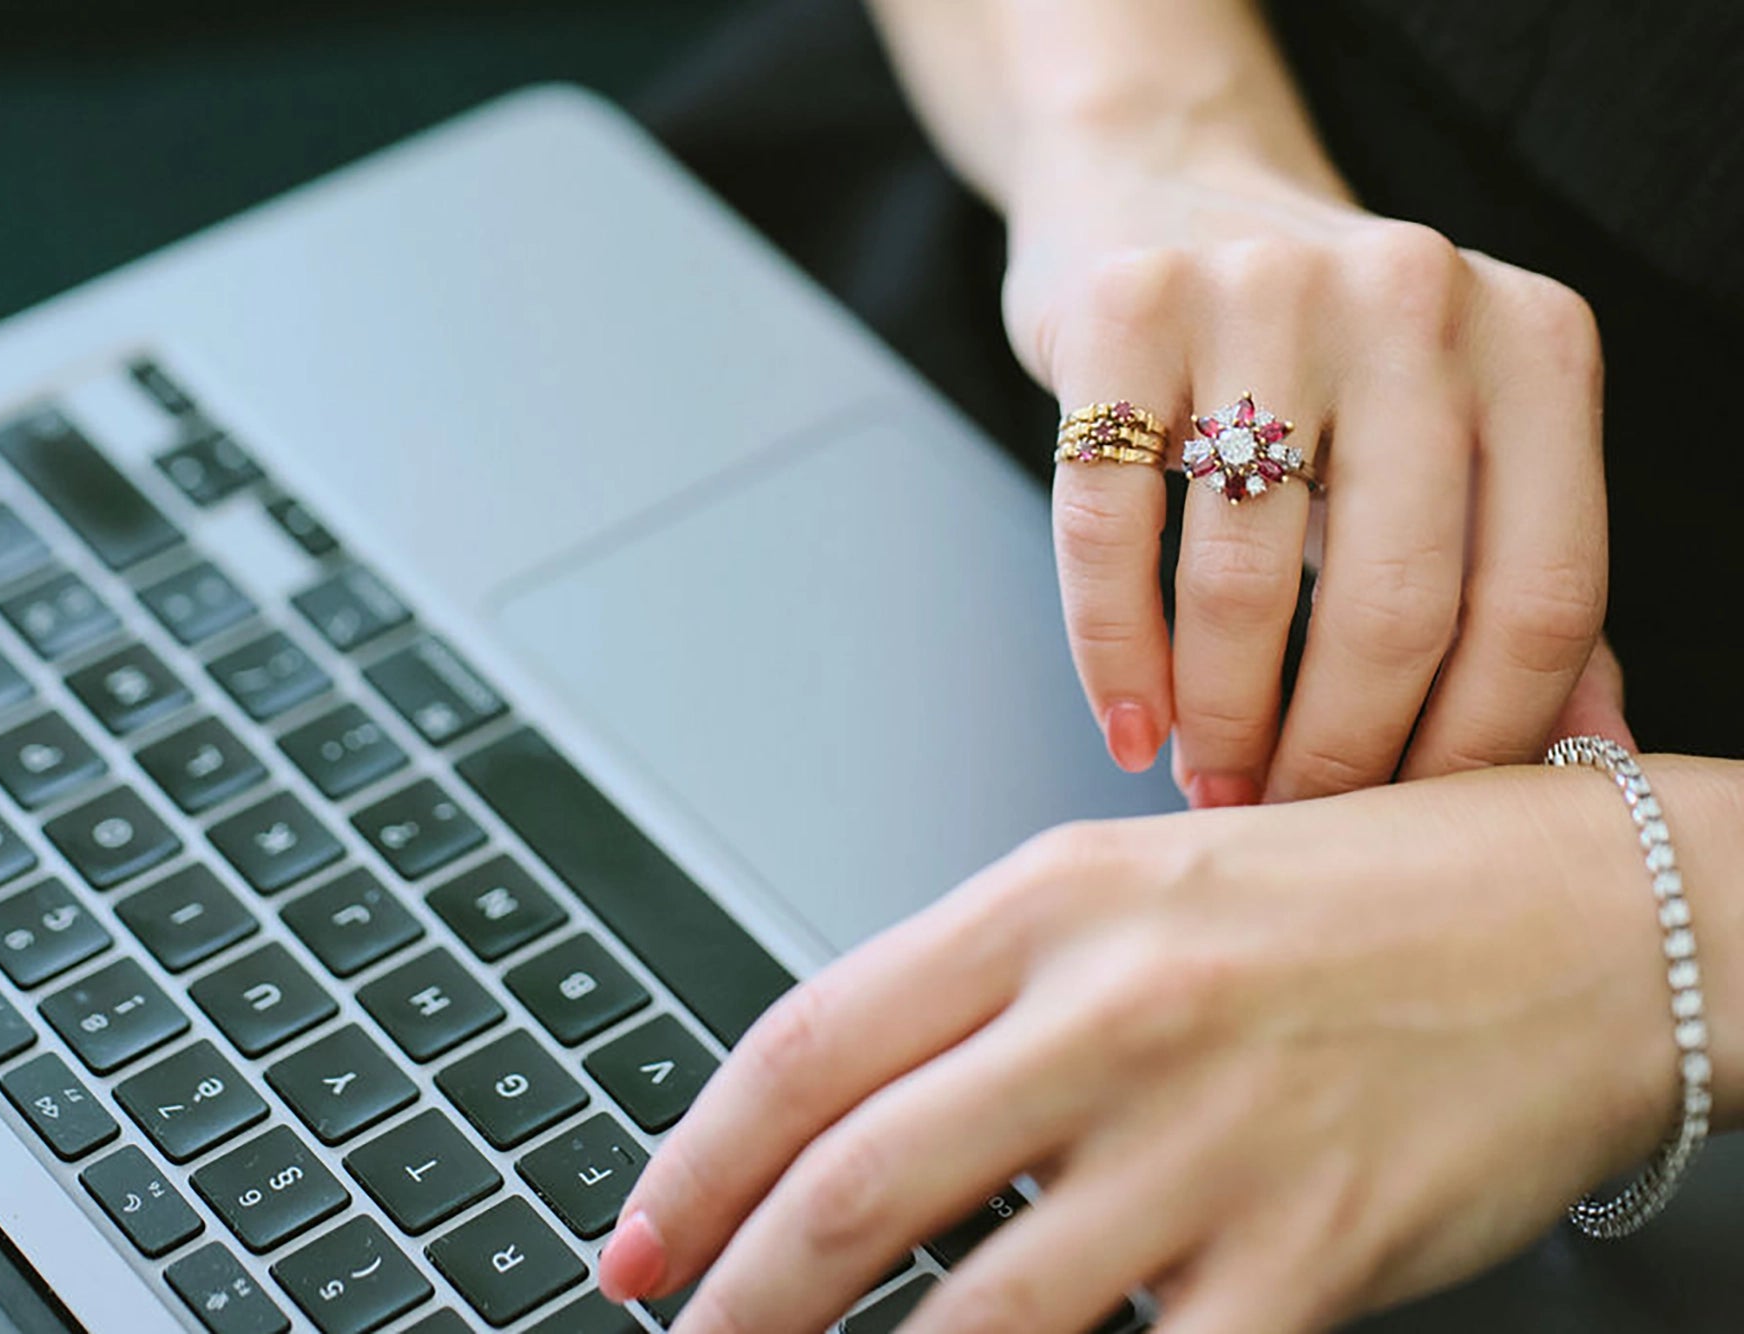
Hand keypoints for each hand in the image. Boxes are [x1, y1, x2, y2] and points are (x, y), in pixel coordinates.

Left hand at [599, 766, 1684, 1332]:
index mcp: (1049, 903)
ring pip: (969, 1316)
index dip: (695, 1158)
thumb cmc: (1365, 895)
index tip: (641, 1235)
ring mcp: (1208, 1144)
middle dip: (738, 1295)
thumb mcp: (1143, 886)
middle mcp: (1111, 1014)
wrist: (1594, 921)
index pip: (809, 1043)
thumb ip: (991, 989)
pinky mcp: (1307, 1258)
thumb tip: (848, 1112)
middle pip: (854, 1187)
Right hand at [1004, 127, 1607, 805]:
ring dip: (1220, 722)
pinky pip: (1108, 530)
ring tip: (1207, 782)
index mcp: (1535, 344)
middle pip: (1397, 603)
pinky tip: (1128, 724)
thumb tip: (1600, 762)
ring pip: (1243, 579)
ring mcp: (1263, 292)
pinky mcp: (1125, 308)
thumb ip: (1523, 582)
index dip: (1476, 745)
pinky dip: (1111, 654)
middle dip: (1336, 757)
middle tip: (1286, 819)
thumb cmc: (1320, 355)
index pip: (1542, 596)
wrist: (1164, 188)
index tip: (1408, 825)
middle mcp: (1417, 300)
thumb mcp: (1453, 442)